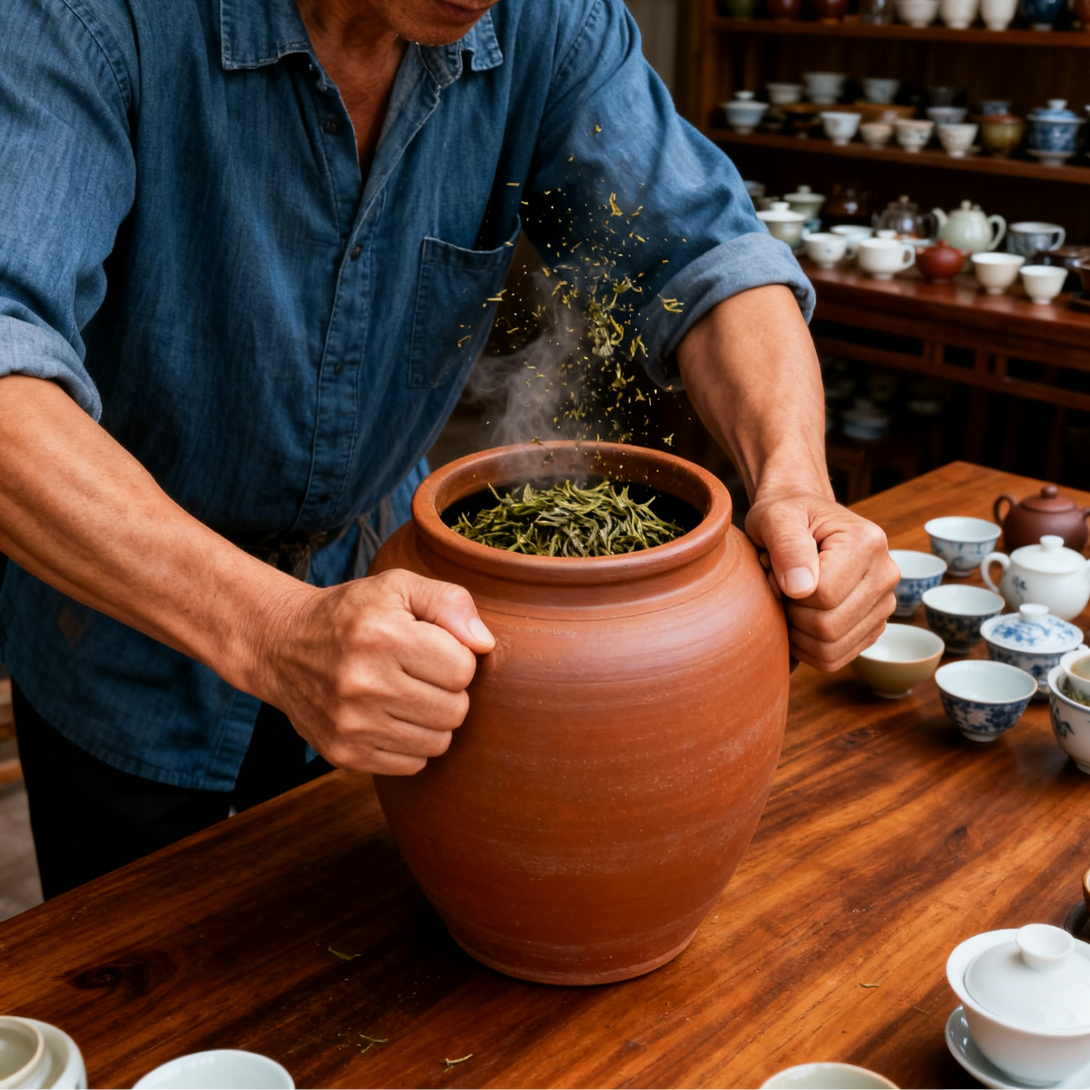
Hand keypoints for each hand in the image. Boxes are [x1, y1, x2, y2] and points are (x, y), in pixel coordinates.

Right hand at [259, 569, 494, 774]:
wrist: (282, 646)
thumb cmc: (353, 614)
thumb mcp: (398, 587)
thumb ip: (450, 602)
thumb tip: (484, 644)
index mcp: (382, 636)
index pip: (463, 669)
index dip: (457, 657)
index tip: (434, 648)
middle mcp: (363, 683)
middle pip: (455, 711)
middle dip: (449, 691)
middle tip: (423, 674)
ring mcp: (351, 724)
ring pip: (438, 742)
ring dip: (432, 720)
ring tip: (408, 695)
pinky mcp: (344, 754)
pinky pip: (412, 764)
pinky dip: (411, 744)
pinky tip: (391, 717)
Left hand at [745, 491, 897, 671]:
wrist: (802, 522)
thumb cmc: (786, 516)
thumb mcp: (775, 517)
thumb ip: (786, 546)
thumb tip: (800, 588)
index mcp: (867, 542)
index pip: (823, 595)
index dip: (787, 591)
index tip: (775, 570)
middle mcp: (887, 574)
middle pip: (828, 627)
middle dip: (791, 614)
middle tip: (779, 588)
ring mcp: (885, 604)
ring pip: (831, 649)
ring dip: (797, 633)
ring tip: (790, 601)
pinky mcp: (872, 627)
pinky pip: (834, 659)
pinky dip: (807, 648)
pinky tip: (799, 618)